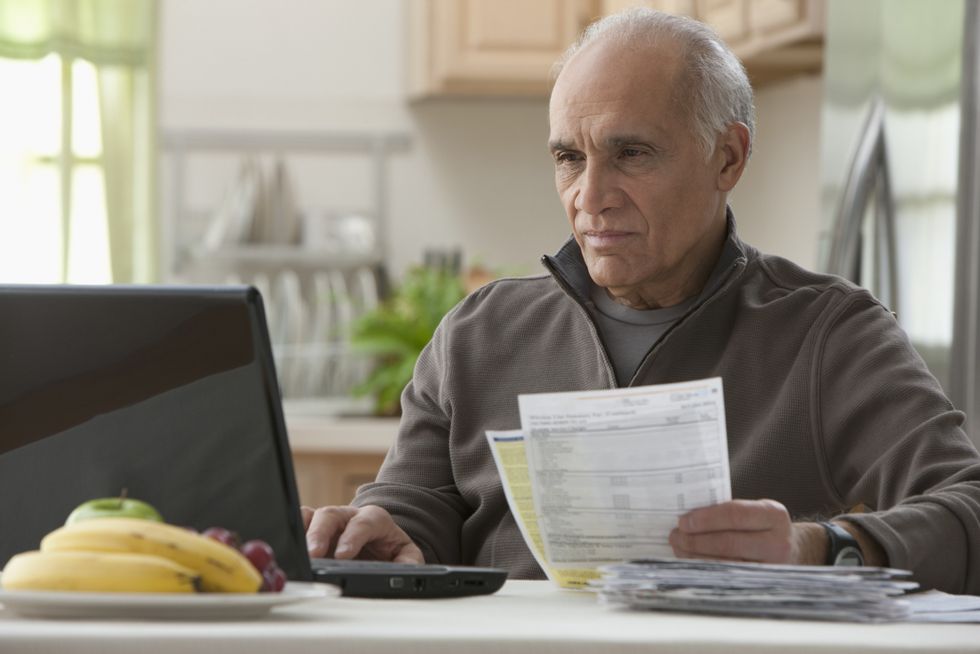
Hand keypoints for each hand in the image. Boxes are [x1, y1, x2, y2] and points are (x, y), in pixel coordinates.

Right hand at [302, 504, 424, 563]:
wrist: (380, 543)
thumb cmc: (390, 549)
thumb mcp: (406, 555)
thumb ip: (409, 561)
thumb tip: (405, 571)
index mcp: (374, 519)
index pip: (363, 523)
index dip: (352, 537)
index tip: (343, 555)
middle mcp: (348, 516)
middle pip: (331, 514)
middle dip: (320, 533)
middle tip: (313, 554)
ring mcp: (329, 522)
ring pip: (311, 516)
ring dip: (302, 533)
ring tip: (296, 553)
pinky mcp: (313, 529)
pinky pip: (299, 523)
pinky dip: (292, 532)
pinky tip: (288, 549)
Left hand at [668, 499, 822, 563]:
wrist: (797, 549)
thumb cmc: (765, 526)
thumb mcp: (756, 510)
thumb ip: (729, 511)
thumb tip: (688, 517)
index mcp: (773, 515)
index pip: (734, 515)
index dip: (706, 518)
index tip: (683, 521)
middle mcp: (778, 542)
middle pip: (728, 542)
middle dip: (696, 540)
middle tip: (675, 536)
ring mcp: (773, 567)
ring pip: (727, 563)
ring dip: (697, 556)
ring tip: (679, 548)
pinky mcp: (764, 584)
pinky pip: (729, 577)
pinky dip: (707, 570)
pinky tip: (693, 562)